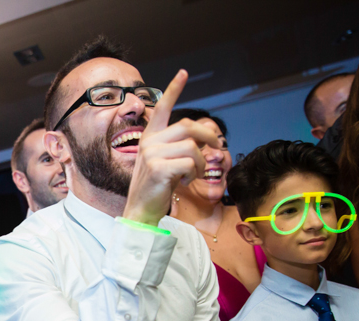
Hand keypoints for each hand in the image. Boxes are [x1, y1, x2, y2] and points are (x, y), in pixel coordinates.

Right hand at [124, 70, 221, 226]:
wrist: (140, 210)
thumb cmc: (156, 187)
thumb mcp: (165, 162)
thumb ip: (177, 147)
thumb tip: (203, 140)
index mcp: (149, 137)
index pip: (162, 108)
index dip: (174, 89)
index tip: (183, 72)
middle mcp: (149, 142)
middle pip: (188, 126)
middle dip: (208, 135)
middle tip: (218, 147)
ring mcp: (152, 154)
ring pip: (192, 147)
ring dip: (201, 162)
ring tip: (192, 174)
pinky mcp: (158, 168)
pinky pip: (190, 163)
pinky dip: (194, 173)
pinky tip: (184, 181)